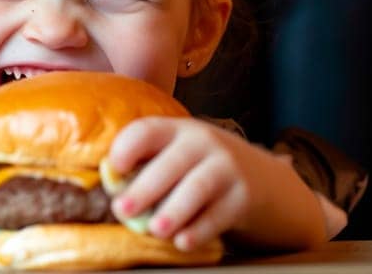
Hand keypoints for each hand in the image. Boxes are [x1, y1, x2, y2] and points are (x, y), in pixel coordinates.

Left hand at [108, 117, 286, 251]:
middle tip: (122, 210)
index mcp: (175, 130)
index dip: (128, 147)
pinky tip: (182, 242)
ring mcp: (226, 168)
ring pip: (197, 189)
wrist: (260, 176)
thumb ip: (144, 165)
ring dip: (173, 211)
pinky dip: (199, 230)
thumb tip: (111, 185)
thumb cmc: (197, 166)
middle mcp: (203, 143)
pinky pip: (219, 215)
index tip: (114, 168)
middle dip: (144, 188)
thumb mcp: (174, 154)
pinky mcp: (243, 196)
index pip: (147, 131)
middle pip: (171, 164)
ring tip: (154, 229)